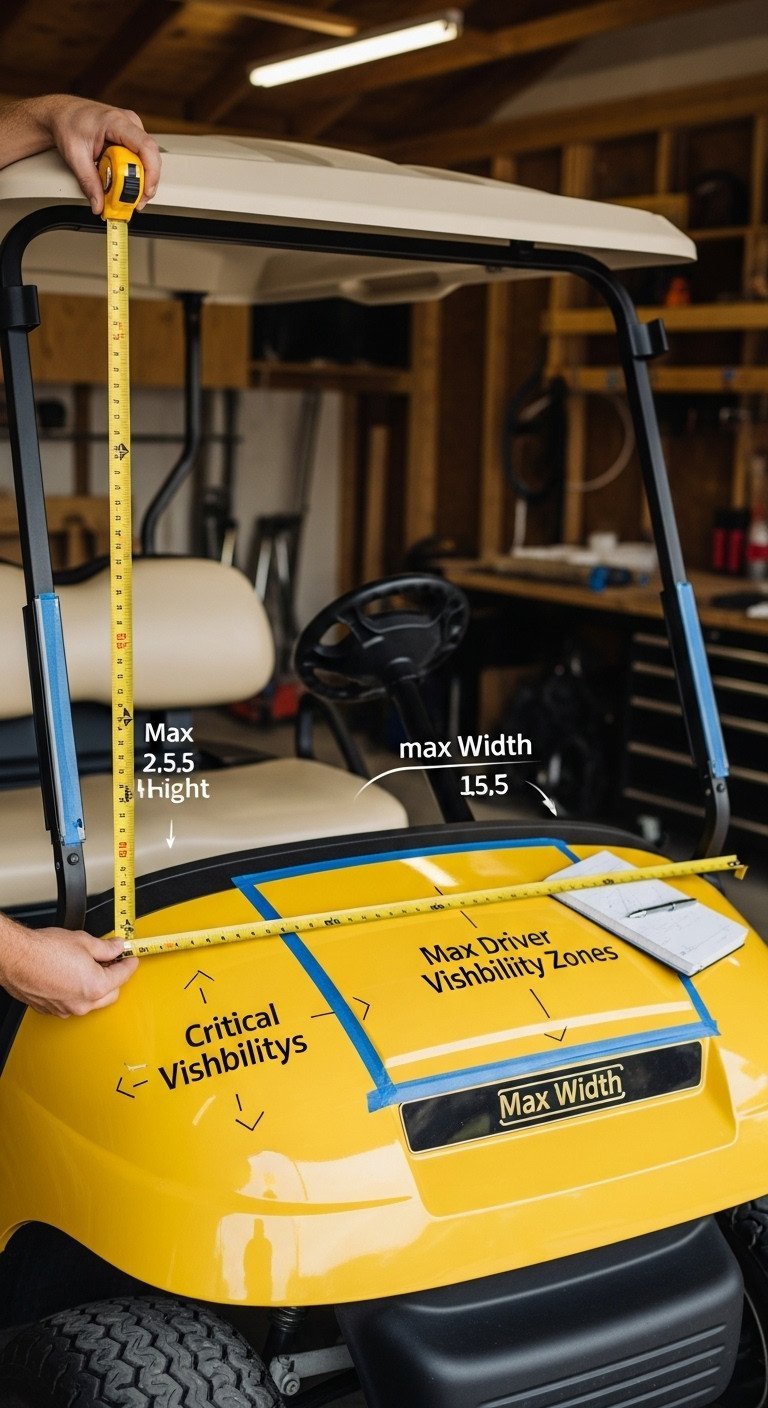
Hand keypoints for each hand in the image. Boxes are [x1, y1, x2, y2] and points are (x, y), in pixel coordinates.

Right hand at [0, 917, 137, 1016]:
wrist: (16, 958)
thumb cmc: (43, 950)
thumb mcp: (83, 941)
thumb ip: (106, 947)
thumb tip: (117, 947)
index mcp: (96, 986)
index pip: (124, 975)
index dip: (130, 963)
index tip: (131, 957)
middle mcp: (82, 1003)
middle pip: (112, 993)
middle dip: (115, 978)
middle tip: (111, 960)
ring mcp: (66, 1009)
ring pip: (92, 1002)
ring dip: (95, 987)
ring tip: (88, 966)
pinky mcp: (52, 1010)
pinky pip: (72, 1003)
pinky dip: (76, 993)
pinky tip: (71, 976)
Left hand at [43, 95, 160, 212]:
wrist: (61, 113)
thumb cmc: (67, 122)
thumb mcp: (75, 154)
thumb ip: (88, 182)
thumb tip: (98, 204)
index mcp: (117, 121)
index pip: (146, 147)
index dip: (151, 173)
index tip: (145, 192)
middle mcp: (129, 123)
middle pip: (150, 157)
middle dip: (146, 183)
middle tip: (134, 202)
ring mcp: (131, 129)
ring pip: (147, 160)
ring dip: (140, 180)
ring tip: (126, 193)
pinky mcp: (129, 138)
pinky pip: (139, 159)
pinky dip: (134, 175)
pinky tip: (123, 182)